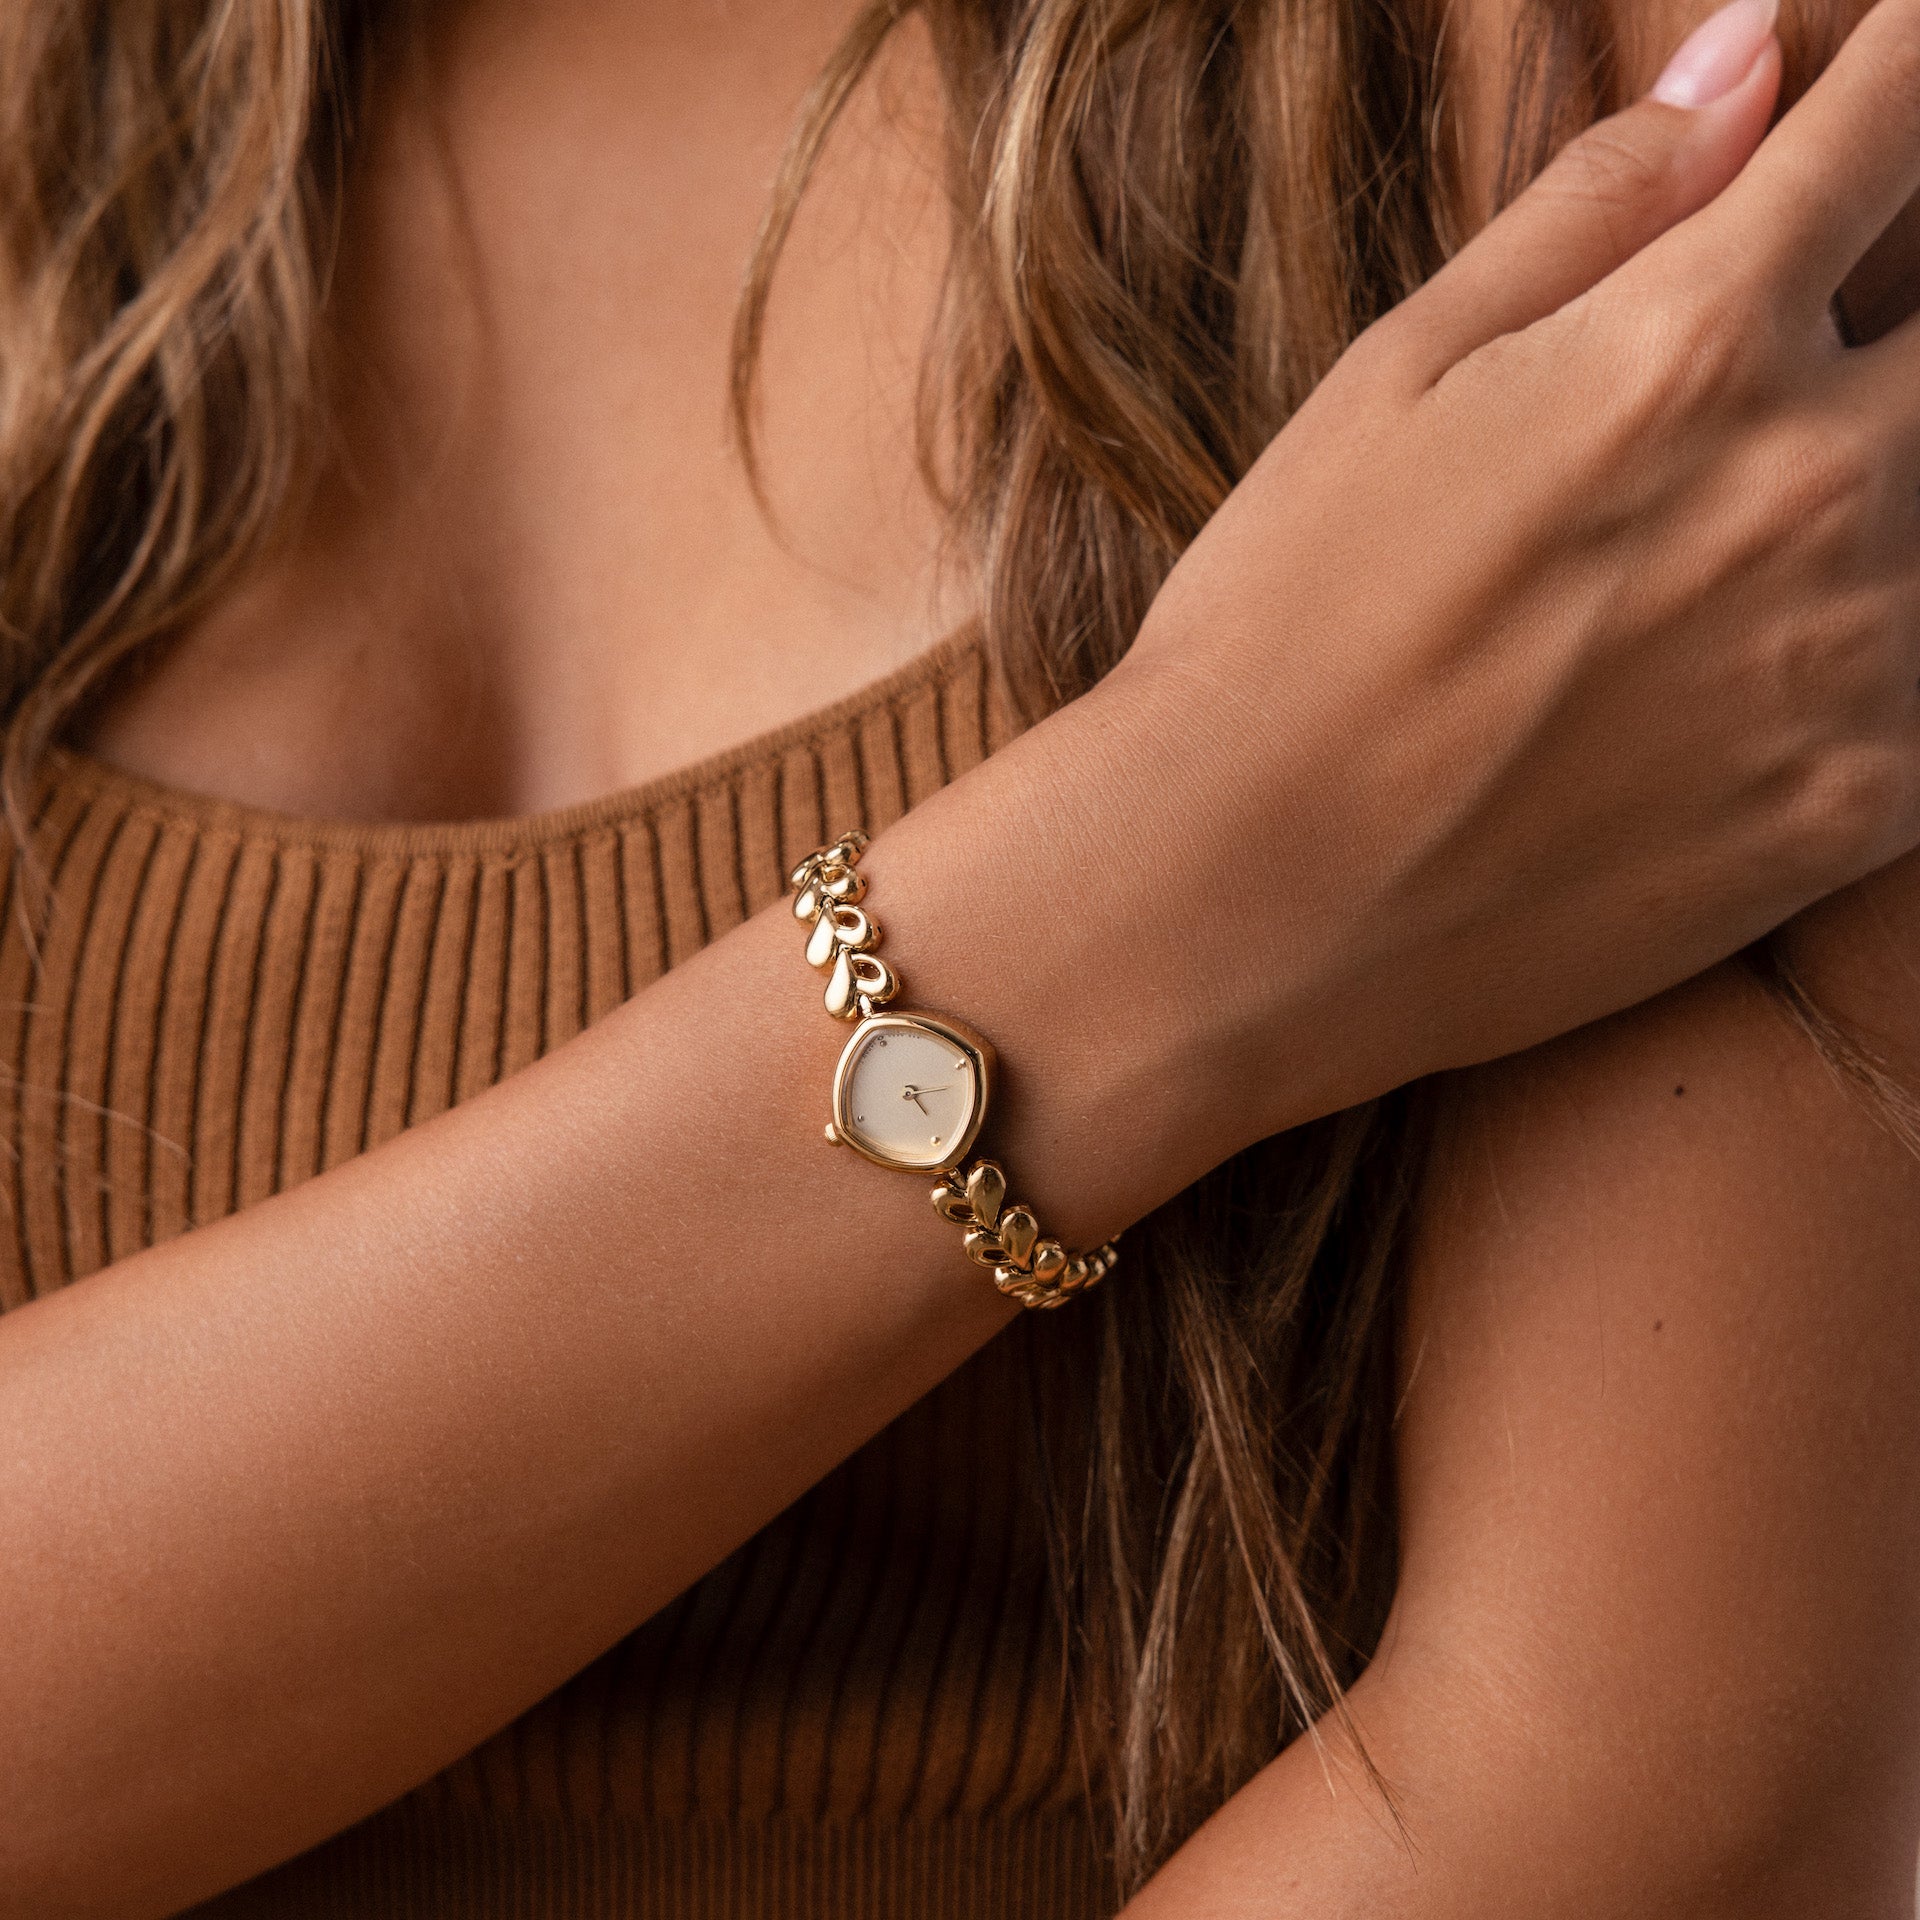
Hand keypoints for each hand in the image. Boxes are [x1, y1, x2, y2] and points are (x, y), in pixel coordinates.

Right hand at [1087, 0, 1919, 1150]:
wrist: (1245, 909)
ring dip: (1888, 462)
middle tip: (1795, 346)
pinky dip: (1893, 630)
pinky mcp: (1860, 810)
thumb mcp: (1390, 388)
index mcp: (1690, 348)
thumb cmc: (1276, 638)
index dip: (1898, 76)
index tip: (1889, 76)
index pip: (1890, 130)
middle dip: (1910, 289)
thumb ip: (1587, 213)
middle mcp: (1817, 488)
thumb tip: (1743, 61)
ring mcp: (1862, 663)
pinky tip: (1769, 649)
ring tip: (1742, 512)